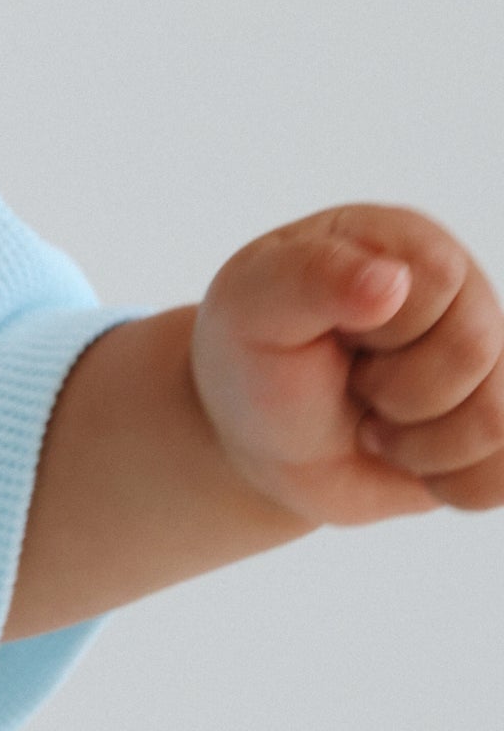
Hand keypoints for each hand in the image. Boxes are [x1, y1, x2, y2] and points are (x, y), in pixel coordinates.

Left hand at [191, 205, 503, 527]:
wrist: (258, 442)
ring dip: (416, 447)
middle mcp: (464, 298)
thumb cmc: (253, 361)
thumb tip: (392, 279)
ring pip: (496, 421)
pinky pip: (503, 476)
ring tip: (373, 425)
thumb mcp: (253, 307)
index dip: (380, 329)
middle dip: (393, 392)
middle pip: (474, 352)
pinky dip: (447, 486)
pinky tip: (405, 463)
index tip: (331, 335)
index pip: (438, 280)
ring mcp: (488, 366)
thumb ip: (311, 276)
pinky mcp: (494, 432)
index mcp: (408, 244)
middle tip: (351, 385)